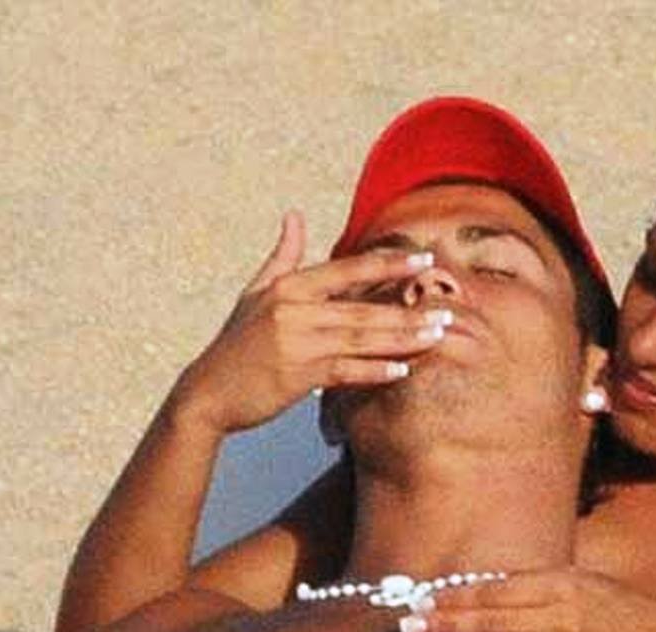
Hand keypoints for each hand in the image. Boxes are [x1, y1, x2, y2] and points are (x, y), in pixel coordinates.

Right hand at [171, 210, 447, 434]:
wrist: (208, 392)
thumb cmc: (236, 343)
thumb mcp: (254, 293)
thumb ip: (283, 256)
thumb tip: (294, 215)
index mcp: (288, 287)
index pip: (347, 269)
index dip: (388, 264)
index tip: (424, 258)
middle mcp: (294, 311)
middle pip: (363, 308)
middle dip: (408, 309)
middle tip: (447, 309)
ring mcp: (297, 343)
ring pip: (361, 338)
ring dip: (402, 338)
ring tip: (436, 335)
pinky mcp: (298, 375)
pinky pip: (346, 372)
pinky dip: (374, 371)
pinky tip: (403, 370)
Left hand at [401, 568, 655, 631]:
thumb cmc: (614, 606)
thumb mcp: (578, 579)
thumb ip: (531, 584)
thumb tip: (479, 588)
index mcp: (559, 584)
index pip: (495, 591)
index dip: (455, 597)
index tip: (422, 599)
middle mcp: (559, 617)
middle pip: (491, 621)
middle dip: (445, 624)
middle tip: (407, 627)